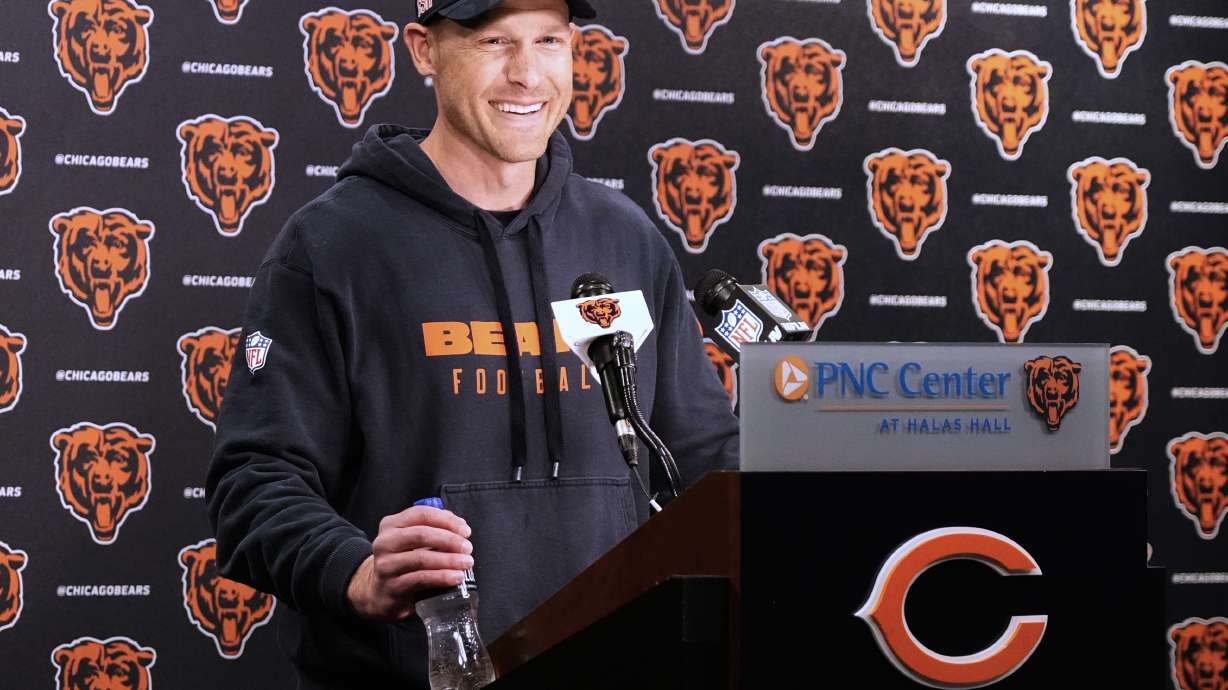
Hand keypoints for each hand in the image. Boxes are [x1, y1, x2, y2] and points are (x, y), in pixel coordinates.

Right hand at [346, 505, 472, 620]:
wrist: (380, 591)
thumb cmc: (403, 560)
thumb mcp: (411, 540)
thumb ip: (432, 528)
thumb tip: (460, 525)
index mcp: (391, 525)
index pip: (421, 514)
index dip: (447, 520)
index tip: (465, 530)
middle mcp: (385, 542)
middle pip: (421, 534)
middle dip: (450, 540)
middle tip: (467, 548)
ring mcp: (386, 565)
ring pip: (422, 558)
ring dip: (449, 560)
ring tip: (466, 563)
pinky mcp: (392, 586)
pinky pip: (421, 579)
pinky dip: (442, 577)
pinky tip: (456, 577)